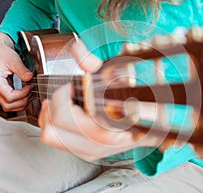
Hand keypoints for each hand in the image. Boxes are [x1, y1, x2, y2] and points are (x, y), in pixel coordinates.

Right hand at [0, 32, 32, 110]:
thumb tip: (30, 77)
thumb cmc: (2, 53)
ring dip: (20, 104)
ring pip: (8, 106)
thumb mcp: (14, 59)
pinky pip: (8, 102)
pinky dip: (17, 102)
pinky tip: (25, 95)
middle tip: (30, 92)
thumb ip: (22, 70)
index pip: (10, 97)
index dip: (22, 94)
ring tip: (28, 94)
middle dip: (22, 101)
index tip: (30, 87)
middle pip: (8, 105)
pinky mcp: (1, 90)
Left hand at [38, 40, 162, 160]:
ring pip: (49, 136)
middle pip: (50, 128)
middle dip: (55, 105)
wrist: (153, 128)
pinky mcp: (85, 153)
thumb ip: (95, 63)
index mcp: (104, 129)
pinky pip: (55, 141)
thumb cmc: (138, 103)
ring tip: (66, 104)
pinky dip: (55, 125)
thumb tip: (77, 49)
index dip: (62, 95)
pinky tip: (68, 115)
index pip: (62, 116)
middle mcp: (95, 145)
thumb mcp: (121, 79)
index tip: (73, 86)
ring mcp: (89, 151)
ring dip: (52, 116)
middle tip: (68, 95)